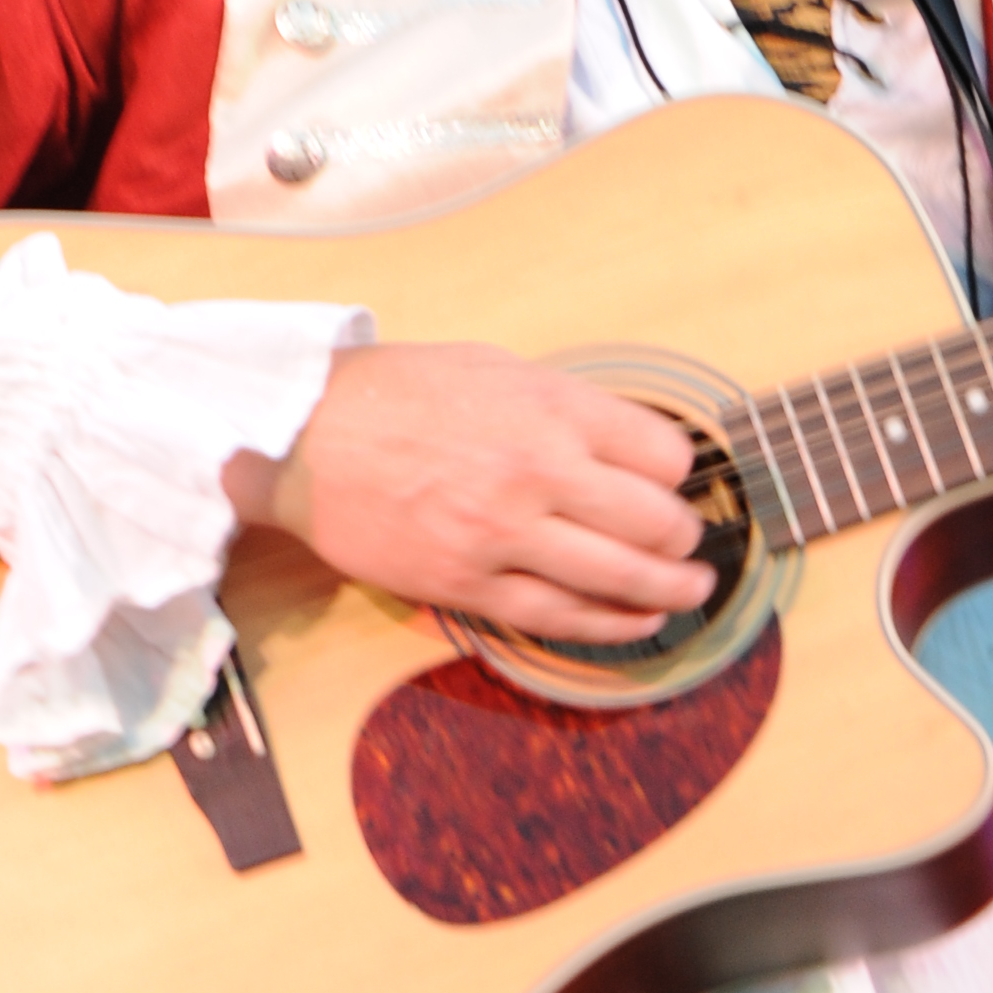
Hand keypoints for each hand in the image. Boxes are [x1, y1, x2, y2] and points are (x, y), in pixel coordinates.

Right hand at [224, 342, 712, 643]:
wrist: (301, 436)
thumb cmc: (393, 394)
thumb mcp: (492, 367)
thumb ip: (560, 405)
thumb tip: (620, 442)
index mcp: (550, 408)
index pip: (661, 455)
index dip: (677, 474)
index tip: (673, 482)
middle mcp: (537, 470)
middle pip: (653, 522)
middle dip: (684, 539)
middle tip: (690, 545)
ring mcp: (502, 533)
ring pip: (617, 578)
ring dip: (668, 592)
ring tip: (690, 593)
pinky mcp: (467, 582)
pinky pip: (556, 616)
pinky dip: (608, 625)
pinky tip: (636, 625)